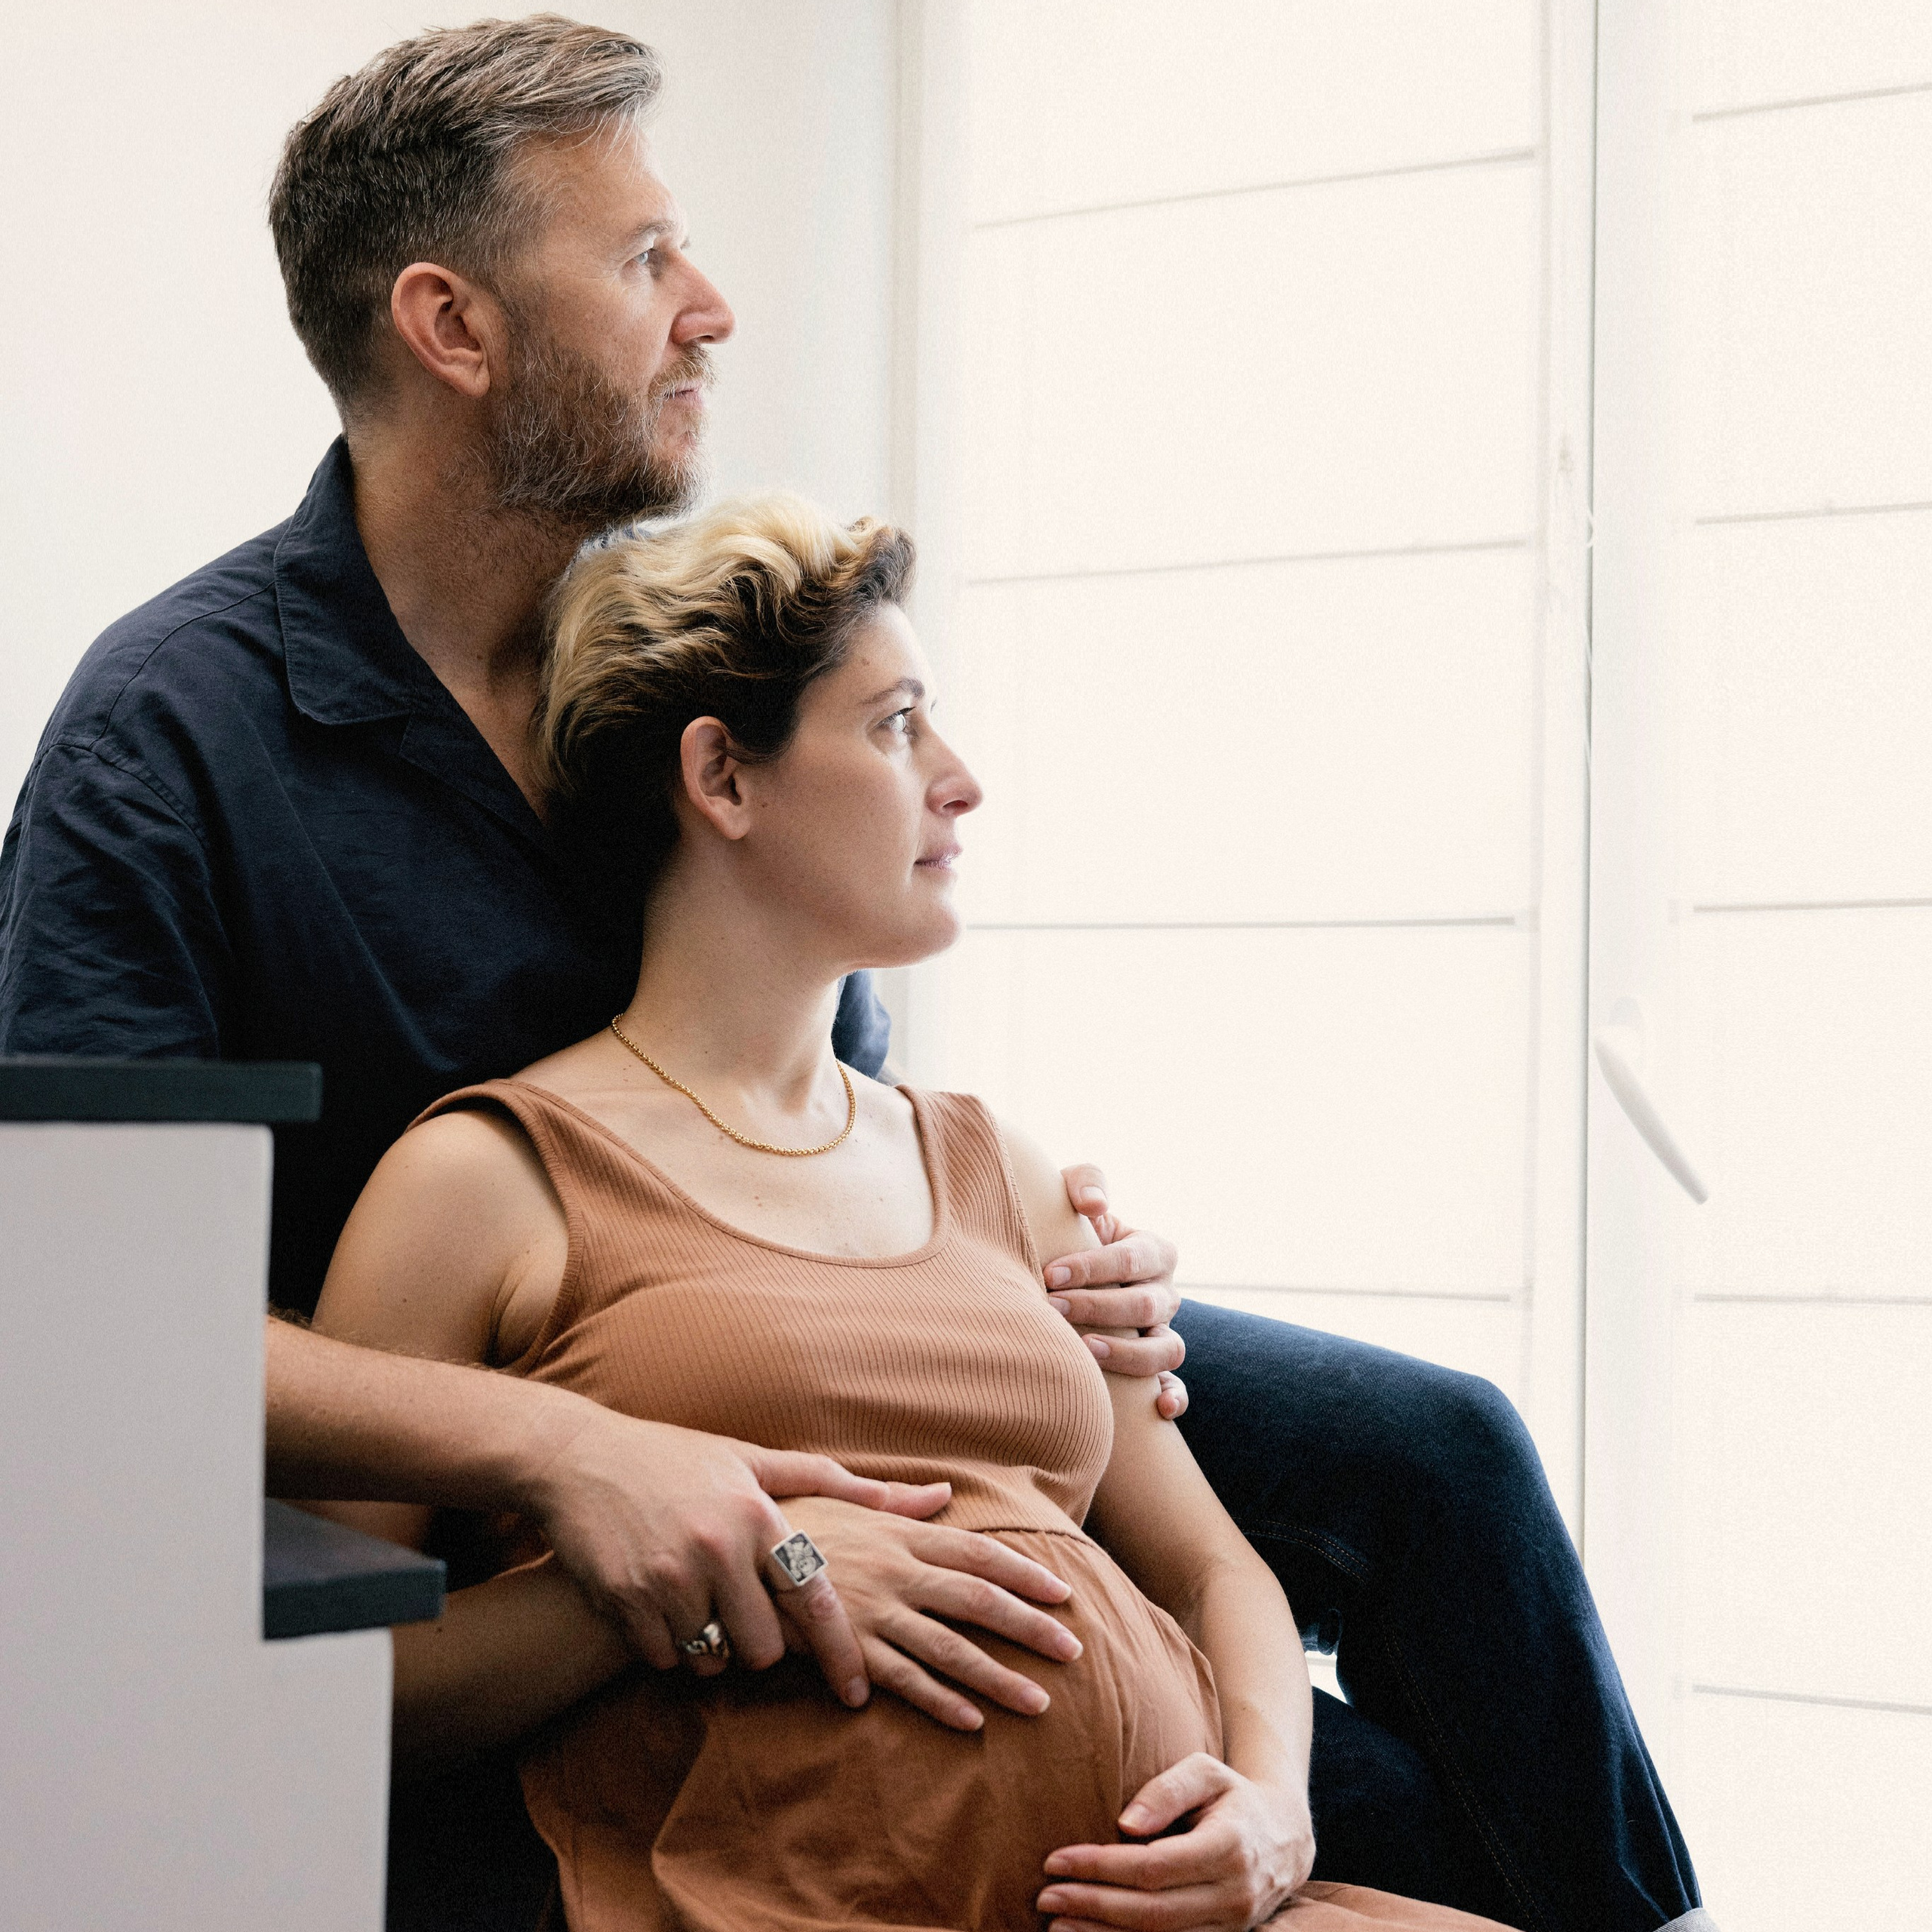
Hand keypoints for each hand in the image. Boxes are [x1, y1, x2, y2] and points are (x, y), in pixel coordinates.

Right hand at [517, 1398, 947, 1706]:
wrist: (579, 1459)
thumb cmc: (676, 1458)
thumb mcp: (752, 1459)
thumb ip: (829, 1482)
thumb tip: (908, 1493)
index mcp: (758, 1514)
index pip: (814, 1599)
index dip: (839, 1652)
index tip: (857, 1690)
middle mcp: (717, 1548)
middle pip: (765, 1647)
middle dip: (763, 1648)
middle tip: (748, 1624)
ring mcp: (668, 1578)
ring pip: (713, 1660)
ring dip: (713, 1650)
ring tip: (702, 1613)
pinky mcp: (625, 1601)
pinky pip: (664, 1659)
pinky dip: (667, 1648)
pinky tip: (662, 1613)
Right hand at [778, 1493, 1082, 1731]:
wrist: (735, 1551)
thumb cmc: (795, 1521)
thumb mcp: (850, 1500)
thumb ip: (902, 1500)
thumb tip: (944, 1490)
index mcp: (904, 1534)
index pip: (980, 1553)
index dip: (1024, 1574)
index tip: (1063, 1594)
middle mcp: (899, 1571)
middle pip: (979, 1600)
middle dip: (1030, 1627)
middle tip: (1073, 1650)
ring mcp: (876, 1612)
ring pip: (950, 1648)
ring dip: (998, 1677)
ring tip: (1038, 1702)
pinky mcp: (849, 1649)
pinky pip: (903, 1680)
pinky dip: (940, 1702)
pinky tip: (973, 1722)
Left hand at [1037, 1754, 1315, 1930]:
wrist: (1286, 1836)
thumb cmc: (1233, 1795)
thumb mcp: (1206, 1772)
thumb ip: (1166, 1789)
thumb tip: (1125, 1823)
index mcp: (1228, 1847)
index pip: (1152, 1867)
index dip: (1100, 1867)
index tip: (1055, 1860)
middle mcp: (1233, 1894)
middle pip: (1152, 1912)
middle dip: (1092, 1905)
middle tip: (1045, 1896)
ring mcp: (1232, 1925)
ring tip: (1056, 1924)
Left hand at [1052, 1165, 1187, 1419]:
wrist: (1064, 1272)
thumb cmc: (1069, 1229)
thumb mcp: (1075, 1195)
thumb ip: (1085, 1183)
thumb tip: (1094, 1205)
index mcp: (1154, 1250)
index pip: (1130, 1258)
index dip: (1092, 1266)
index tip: (1050, 1274)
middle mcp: (1165, 1294)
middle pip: (1145, 1304)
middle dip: (1097, 1307)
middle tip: (1052, 1308)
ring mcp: (1164, 1333)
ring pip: (1168, 1349)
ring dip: (1129, 1353)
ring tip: (1087, 1350)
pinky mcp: (1156, 1368)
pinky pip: (1175, 1386)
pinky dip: (1174, 1398)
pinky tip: (1158, 1410)